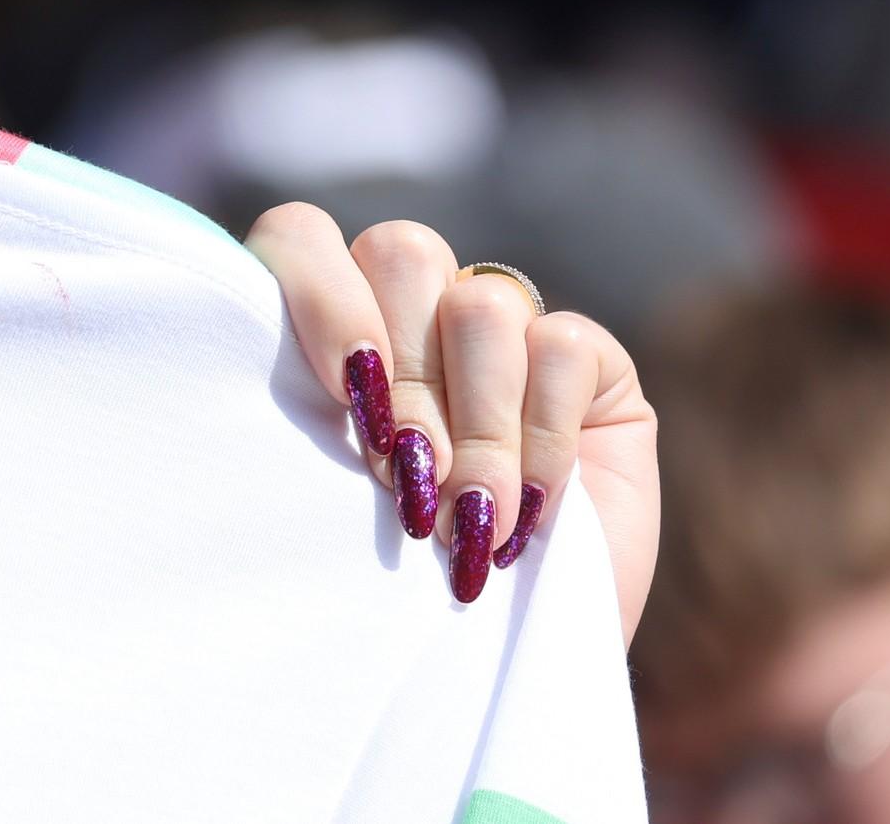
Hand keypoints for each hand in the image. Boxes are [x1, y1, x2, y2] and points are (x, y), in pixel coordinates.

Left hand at [249, 203, 659, 640]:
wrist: (502, 653)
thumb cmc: (395, 582)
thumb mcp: (329, 493)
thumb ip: (309, 412)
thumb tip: (309, 370)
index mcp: (332, 318)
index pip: (303, 235)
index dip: (318, 294)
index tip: (342, 393)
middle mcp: (415, 303)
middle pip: (400, 254)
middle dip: (404, 379)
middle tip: (407, 476)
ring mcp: (503, 322)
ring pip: (479, 303)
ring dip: (475, 423)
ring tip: (470, 514)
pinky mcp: (586, 356)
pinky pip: (560, 346)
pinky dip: (541, 436)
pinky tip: (534, 508)